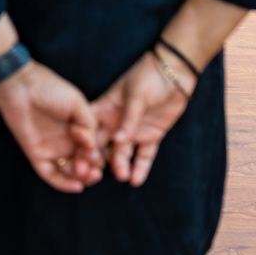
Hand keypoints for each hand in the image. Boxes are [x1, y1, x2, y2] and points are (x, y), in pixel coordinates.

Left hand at [0, 61, 104, 192]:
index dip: (98, 154)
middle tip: (92, 168)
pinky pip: (51, 175)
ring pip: (70, 172)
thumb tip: (93, 146)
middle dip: (92, 169)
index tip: (94, 151)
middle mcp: (68, 142)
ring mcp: (53, 149)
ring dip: (80, 177)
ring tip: (83, 171)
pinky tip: (76, 186)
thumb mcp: (77, 103)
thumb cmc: (50, 89)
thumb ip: (89, 124)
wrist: (21, 86)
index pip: (95, 149)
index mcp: (80, 129)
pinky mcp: (37, 155)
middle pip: (85, 164)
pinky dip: (64, 183)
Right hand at [91, 50, 193, 186]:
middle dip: (98, 159)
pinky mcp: (151, 135)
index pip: (89, 128)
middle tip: (95, 175)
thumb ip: (128, 118)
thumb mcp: (136, 95)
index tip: (80, 156)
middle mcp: (116, 123)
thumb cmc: (148, 77)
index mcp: (106, 108)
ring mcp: (133, 130)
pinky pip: (144, 155)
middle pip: (103, 145)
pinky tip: (136, 180)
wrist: (175, 73)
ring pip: (123, 152)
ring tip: (123, 176)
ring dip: (121, 165)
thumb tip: (117, 140)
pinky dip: (141, 167)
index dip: (84, 142)